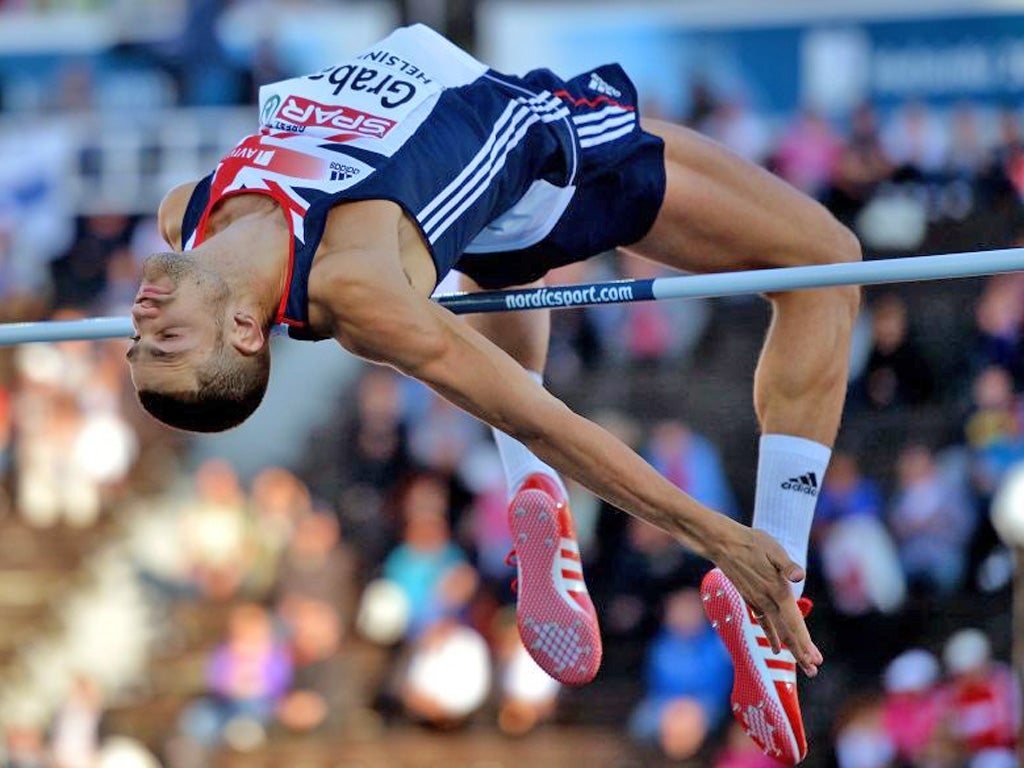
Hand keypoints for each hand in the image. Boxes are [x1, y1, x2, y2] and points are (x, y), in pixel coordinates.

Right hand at [712, 524, 822, 676]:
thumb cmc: (751, 543)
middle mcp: (768, 600)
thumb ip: (787, 565)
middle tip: (814, 671)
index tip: (815, 660)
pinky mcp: (750, 598)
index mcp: (777, 590)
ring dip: (790, 647)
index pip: (794, 622)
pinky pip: (764, 622)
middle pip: (787, 632)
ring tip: (803, 664)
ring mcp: (758, 601)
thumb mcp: (773, 549)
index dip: (805, 642)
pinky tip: (776, 647)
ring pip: (777, 630)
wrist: (723, 543)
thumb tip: (799, 576)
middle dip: (801, 652)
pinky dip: (772, 635)